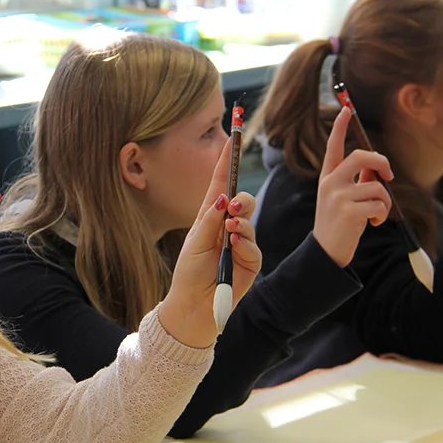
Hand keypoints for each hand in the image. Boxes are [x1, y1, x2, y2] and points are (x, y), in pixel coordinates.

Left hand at [161, 138, 262, 347]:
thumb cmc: (189, 273)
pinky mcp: (250, 262)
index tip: (233, 136)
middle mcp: (226, 227)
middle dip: (240, 198)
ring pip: (250, 220)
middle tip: (232, 204)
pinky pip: (254, 247)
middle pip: (241, 200)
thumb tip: (223, 197)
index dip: (226, 160)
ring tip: (231, 229)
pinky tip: (235, 247)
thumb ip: (209, 220)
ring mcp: (241, 244)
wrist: (193, 307)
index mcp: (209, 217)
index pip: (220, 183)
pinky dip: (245, 244)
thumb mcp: (194, 243)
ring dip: (241, 222)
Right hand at [313, 106, 392, 267]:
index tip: (345, 109)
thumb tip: (377, 168)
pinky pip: (379, 203)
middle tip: (389, 175)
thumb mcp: (342, 199)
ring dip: (385, 201)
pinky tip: (374, 223)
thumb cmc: (339, 224)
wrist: (326, 252)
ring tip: (378, 214)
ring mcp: (338, 196)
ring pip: (377, 185)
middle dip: (383, 162)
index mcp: (327, 177)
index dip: (339, 127)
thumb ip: (356, 181)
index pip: (333, 147)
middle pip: (362, 156)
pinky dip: (382, 214)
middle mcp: (330, 183)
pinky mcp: (349, 211)